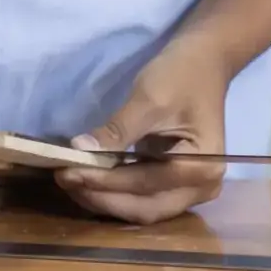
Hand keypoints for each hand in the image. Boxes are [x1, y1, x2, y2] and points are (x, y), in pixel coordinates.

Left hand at [57, 38, 232, 224]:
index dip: (104, 181)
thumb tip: (80, 149)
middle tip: (65, 179)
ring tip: (72, 182)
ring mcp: (193, 190)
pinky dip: (117, 193)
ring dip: (106, 200)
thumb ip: (117, 130)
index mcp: (200, 166)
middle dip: (102, 197)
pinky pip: (145, 198)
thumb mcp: (148, 99)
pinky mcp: (179, 184)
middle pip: (145, 208)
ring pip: (143, 209)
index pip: (144, 183)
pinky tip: (91, 181)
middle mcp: (202, 187)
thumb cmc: (181, 75)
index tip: (69, 172)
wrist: (204, 61)